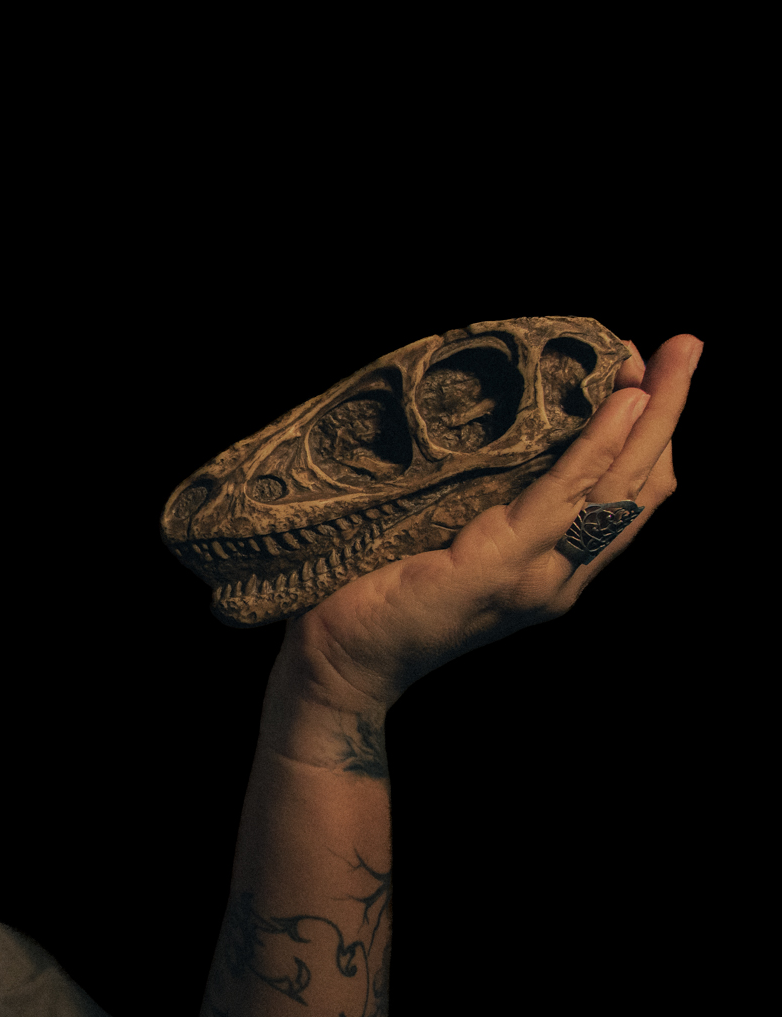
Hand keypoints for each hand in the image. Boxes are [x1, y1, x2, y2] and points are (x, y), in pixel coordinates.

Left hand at [279, 333, 701, 712]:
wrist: (340, 659)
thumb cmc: (379, 591)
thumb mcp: (445, 533)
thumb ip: (484, 498)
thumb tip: (496, 427)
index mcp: (551, 569)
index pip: (624, 499)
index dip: (647, 437)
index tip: (651, 375)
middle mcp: (558, 577)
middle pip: (639, 487)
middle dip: (668, 413)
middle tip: (687, 346)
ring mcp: (536, 576)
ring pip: (616, 486)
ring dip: (651, 417)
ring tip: (673, 358)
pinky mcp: (500, 568)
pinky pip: (562, 496)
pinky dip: (597, 446)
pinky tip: (621, 405)